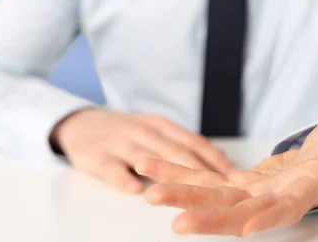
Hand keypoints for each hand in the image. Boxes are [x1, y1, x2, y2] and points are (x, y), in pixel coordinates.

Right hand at [52, 108, 236, 193]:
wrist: (80, 124)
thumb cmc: (125, 133)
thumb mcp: (154, 131)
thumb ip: (182, 144)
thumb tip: (221, 160)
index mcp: (160, 125)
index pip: (193, 142)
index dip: (215, 159)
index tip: (236, 176)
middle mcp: (143, 131)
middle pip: (175, 152)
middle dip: (200, 171)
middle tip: (221, 190)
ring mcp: (119, 143)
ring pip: (147, 160)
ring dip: (168, 175)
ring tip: (188, 192)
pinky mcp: (97, 156)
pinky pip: (111, 168)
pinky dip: (123, 178)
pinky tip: (134, 190)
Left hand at [135, 112, 317, 236]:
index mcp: (304, 189)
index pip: (286, 208)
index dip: (267, 217)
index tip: (243, 227)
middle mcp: (274, 198)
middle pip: (239, 211)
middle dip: (208, 214)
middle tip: (174, 218)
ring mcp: (253, 192)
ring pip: (212, 198)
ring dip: (182, 193)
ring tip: (148, 189)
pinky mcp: (238, 183)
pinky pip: (202, 178)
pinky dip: (178, 172)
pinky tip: (149, 168)